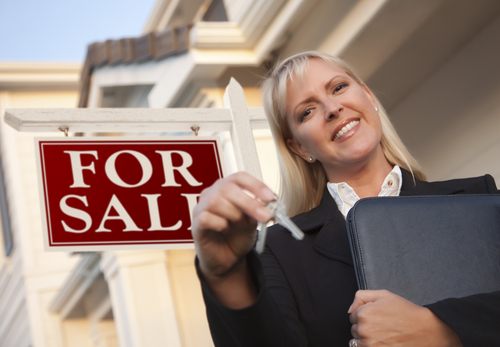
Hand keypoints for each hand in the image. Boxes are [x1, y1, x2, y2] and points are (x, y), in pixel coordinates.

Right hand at [191, 172, 274, 306]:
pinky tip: (225, 229)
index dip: (256, 185)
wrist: (228, 259)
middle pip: (227, 188)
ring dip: (234, 214)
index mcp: (227, 188)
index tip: (270, 197)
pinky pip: (205, 218)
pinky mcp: (195, 224)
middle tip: (264, 216)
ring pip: (215, 201)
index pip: (239, 177)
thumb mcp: (252, 221)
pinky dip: (220, 223)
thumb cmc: (237, 236)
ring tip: (241, 225)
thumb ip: (257, 211)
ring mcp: (201, 208)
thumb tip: (267, 204)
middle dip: (249, 203)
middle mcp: (212, 194)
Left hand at [348, 290, 462, 346]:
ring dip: (366, 338)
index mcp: (364, 313)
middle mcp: (364, 330)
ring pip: (358, 341)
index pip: (353, 315)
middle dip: (364, 326)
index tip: (376, 315)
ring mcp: (369, 344)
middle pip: (354, 329)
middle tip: (382, 324)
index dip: (365, 314)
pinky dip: (371, 346)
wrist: (424, 331)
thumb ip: (362, 297)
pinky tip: (383, 341)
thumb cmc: (406, 312)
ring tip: (383, 334)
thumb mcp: (384, 295)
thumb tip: (350, 309)